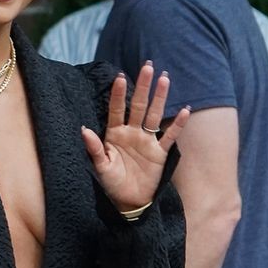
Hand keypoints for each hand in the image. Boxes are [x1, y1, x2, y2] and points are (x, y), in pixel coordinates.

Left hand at [81, 62, 189, 214]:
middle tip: (148, 66)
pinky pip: (169, 136)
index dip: (118, 95)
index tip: (119, 78)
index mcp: (115, 134)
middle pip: (138, 106)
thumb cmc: (111, 183)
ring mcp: (146, 141)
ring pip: (154, 115)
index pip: (117, 110)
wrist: (128, 201)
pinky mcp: (159, 153)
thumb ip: (93, 148)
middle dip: (143, 87)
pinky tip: (184, 110)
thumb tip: (84, 129)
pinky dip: (177, 125)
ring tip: (164, 79)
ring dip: (159, 98)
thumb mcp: (100, 167)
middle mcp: (132, 133)